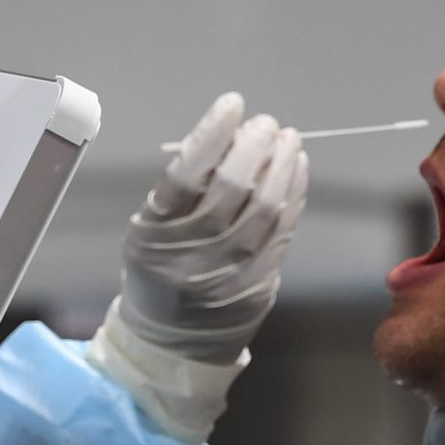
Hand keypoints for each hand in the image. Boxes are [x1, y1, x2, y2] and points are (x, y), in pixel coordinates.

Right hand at [119, 92, 307, 364]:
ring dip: (281, 164)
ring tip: (287, 138)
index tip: (231, 105)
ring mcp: (230, 270)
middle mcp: (193, 254)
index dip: (212, 134)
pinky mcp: (260, 280)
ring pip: (266, 207)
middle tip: (265, 123)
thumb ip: (181, 189)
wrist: (174, 340)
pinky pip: (284, 228)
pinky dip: (295, 191)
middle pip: (232, 188)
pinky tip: (296, 167)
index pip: (185, 176)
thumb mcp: (149, 230)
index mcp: (155, 236)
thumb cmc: (161, 269)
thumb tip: (228, 135)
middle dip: (254, 145)